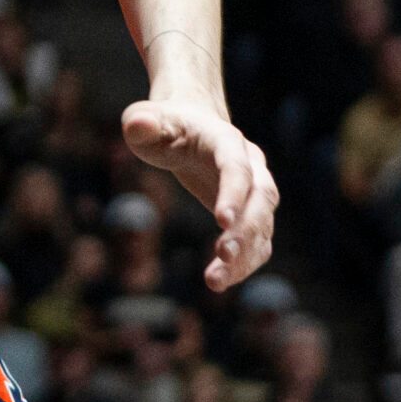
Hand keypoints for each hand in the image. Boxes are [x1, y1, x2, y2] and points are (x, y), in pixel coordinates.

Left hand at [122, 99, 276, 290]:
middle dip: (245, 230)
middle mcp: (252, 167)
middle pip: (260, 200)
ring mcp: (256, 192)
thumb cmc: (165, 125)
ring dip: (245, 256)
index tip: (222, 221)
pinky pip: (257, 242)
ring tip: (215, 281)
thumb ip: (142, 123)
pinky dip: (244, 263)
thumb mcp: (146, 120)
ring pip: (263, 226)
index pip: (237, 168)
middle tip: (222, 256)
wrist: (192, 127)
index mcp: (227, 141)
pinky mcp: (251, 213)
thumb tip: (137, 125)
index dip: (233, 193)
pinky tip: (220, 280)